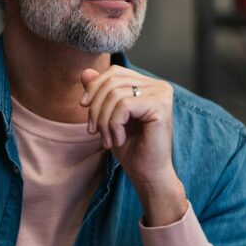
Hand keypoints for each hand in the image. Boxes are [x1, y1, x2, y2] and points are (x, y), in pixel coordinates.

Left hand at [80, 66, 186, 225]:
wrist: (147, 173)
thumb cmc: (130, 147)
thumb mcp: (107, 116)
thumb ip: (99, 93)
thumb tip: (85, 72)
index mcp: (148, 85)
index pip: (114, 72)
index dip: (94, 87)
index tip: (83, 107)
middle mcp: (158, 86)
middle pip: (112, 81)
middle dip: (95, 106)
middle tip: (93, 130)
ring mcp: (162, 94)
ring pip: (115, 94)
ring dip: (103, 120)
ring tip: (107, 139)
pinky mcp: (161, 107)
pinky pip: (124, 106)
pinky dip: (113, 125)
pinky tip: (118, 140)